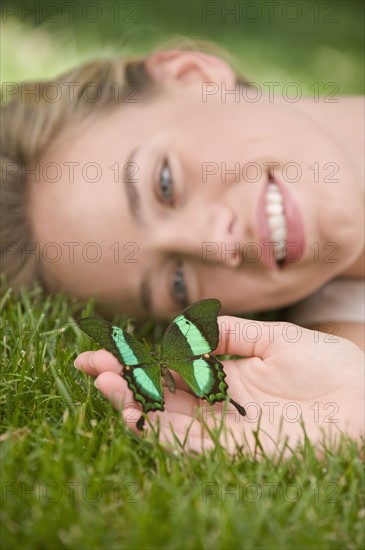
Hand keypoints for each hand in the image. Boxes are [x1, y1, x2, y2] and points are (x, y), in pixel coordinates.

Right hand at [74, 317, 363, 455]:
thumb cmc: (328, 365)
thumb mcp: (275, 338)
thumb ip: (229, 333)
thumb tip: (185, 327)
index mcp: (224, 377)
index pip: (168, 370)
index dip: (135, 361)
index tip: (102, 349)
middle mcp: (217, 405)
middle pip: (157, 396)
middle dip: (121, 381)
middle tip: (89, 365)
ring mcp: (223, 428)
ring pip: (163, 421)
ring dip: (130, 404)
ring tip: (104, 382)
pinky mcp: (234, 449)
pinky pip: (186, 442)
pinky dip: (156, 429)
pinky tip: (133, 410)